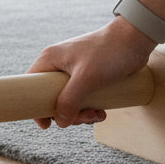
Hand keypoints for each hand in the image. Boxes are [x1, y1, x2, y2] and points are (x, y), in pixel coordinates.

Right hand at [25, 17, 156, 128]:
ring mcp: (73, 71)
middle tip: (84, 117)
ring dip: (81, 113)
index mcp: (50, 59)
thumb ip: (70, 100)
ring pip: (69, 101)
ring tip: (97, 114)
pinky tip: (102, 111)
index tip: (47, 124)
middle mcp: (58, 65)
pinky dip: (90, 108)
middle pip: (51, 98)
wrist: (134, 39)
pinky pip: (82, 98)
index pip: (30, 85)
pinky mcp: (88, 76)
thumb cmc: (108, 52)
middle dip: (67, 113)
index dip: (35, 106)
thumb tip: (60, 122)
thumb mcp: (86, 78)